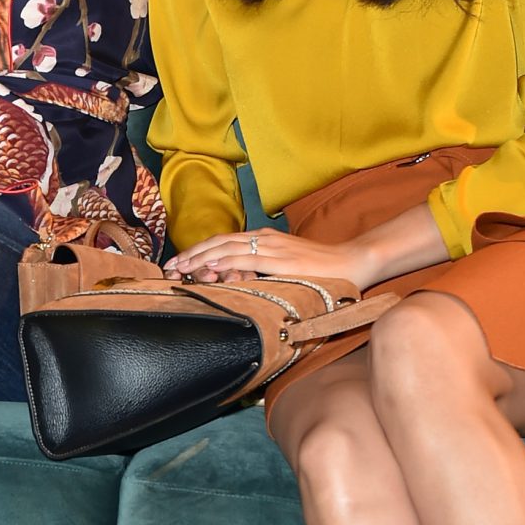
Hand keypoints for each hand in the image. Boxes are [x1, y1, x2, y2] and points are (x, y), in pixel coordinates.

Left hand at [164, 228, 370, 292]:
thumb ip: (267, 273)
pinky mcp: (280, 259)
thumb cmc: (324, 270)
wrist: (353, 262)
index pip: (224, 242)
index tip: (180, 264)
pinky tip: (210, 268)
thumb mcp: (288, 269)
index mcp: (265, 240)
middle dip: (192, 254)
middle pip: (218, 242)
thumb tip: (245, 284)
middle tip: (170, 267)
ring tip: (181, 268)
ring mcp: (272, 247)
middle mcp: (264, 239)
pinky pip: (246, 259)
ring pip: (226, 248)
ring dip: (200, 258)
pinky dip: (225, 262)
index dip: (200, 252)